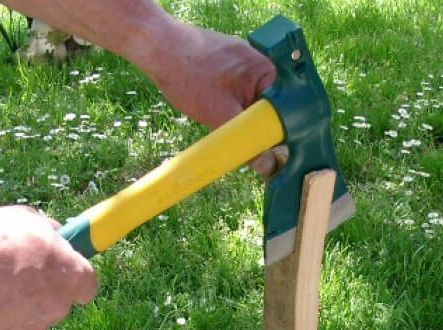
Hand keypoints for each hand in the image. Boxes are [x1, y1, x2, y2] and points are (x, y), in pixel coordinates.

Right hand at [0, 206, 96, 329]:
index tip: (54, 277)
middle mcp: (58, 309)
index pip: (86, 287)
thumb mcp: (25, 220)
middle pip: (53, 306)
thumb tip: (56, 237)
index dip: (68, 281)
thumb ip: (49, 235)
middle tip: (3, 279)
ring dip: (9, 313)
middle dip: (35, 296)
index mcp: (71, 276)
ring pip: (25, 324)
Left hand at [148, 19, 277, 175]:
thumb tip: (268, 168)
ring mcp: (245, 60)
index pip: (285, 111)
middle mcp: (261, 62)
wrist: (157, 49)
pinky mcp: (230, 63)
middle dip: (256, 125)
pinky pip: (240, 91)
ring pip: (253, 101)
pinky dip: (231, 103)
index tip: (268, 152)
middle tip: (240, 137)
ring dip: (241, 116)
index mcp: (268, 70)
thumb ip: (247, 143)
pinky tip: (214, 104)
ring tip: (220, 115)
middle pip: (270, 106)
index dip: (277, 134)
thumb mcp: (221, 117)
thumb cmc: (189, 76)